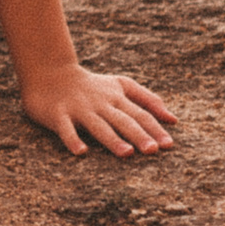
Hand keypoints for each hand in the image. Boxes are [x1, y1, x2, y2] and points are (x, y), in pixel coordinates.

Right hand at [22, 67, 175, 157]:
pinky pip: (66, 129)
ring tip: (126, 153)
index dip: (154, 128)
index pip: (140, 114)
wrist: (51, 72)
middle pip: (122, 120)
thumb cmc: (92, 85)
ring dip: (112, 139)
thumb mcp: (121, 85)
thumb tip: (173, 119)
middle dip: (138, 135)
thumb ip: (147, 99)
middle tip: (152, 150)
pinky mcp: (58, 114)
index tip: (168, 145)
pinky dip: (72, 139)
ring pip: (98, 125)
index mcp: (116, 98)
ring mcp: (79, 109)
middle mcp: (100, 104)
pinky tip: (81, 152)